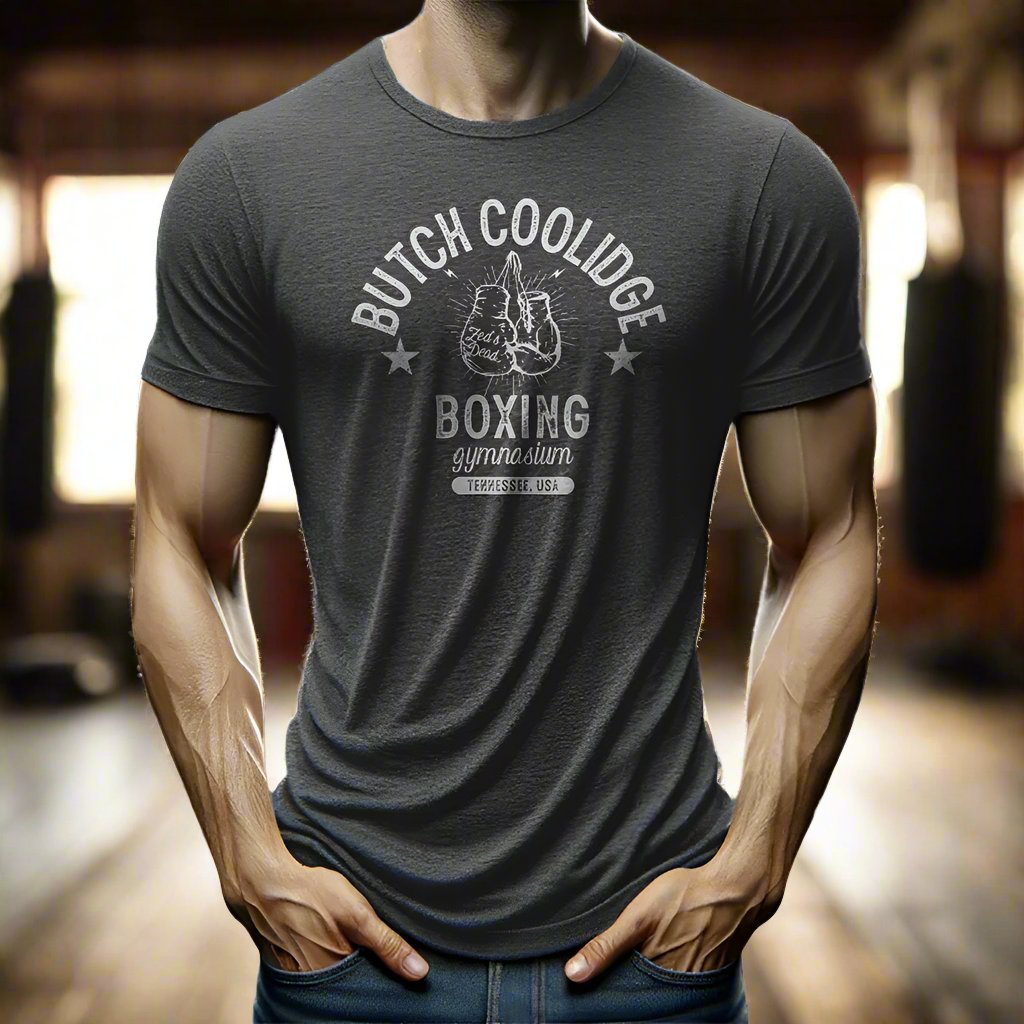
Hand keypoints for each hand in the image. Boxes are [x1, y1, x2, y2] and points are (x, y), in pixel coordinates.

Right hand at [224, 848, 428, 980]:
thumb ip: (388, 945)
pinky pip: (312, 976)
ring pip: (331, 983)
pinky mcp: (287, 965)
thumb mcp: (357, 913)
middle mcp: (316, 982)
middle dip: (365, 980)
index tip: (401, 979)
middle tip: (374, 961)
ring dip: (344, 974)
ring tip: (350, 952)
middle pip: (349, 989)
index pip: (369, 991)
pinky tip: (329, 949)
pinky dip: (324, 968)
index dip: (385, 984)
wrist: (261, 883)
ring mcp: (298, 975)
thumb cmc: (311, 894)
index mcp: (337, 972)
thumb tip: (421, 974)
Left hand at [563, 853, 782, 981]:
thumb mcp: (638, 917)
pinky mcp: (709, 972)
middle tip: (614, 986)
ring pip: (664, 994)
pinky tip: (665, 964)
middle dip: (631, 995)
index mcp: (655, 976)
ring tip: (639, 972)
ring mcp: (696, 981)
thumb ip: (606, 947)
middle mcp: (677, 987)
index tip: (595, 996)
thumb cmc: (685, 896)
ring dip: (650, 988)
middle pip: (646, 1000)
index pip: (626, 1000)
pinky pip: (684, 985)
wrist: (736, 888)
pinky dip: (671, 981)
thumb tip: (572, 976)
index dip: (610, 997)